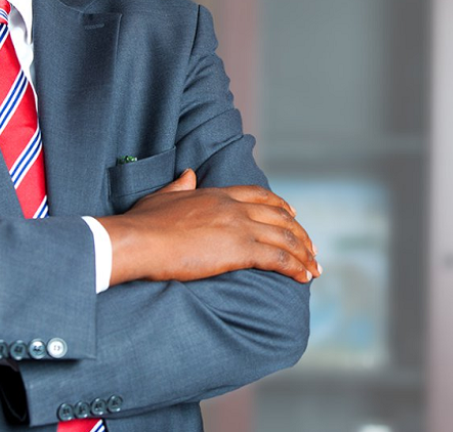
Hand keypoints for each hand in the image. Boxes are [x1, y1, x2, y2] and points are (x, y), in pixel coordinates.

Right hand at [98, 169, 319, 286]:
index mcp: (215, 194)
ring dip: (303, 254)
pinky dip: (295, 267)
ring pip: (284, 237)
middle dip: (300, 234)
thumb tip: (190, 175)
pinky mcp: (239, 250)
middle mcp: (232, 207)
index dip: (280, 205)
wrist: (139, 239)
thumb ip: (180, 186)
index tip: (294, 216)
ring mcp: (237, 227)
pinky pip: (277, 258)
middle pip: (279, 216)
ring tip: (314, 269)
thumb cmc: (143, 222)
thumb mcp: (162, 197)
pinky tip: (303, 277)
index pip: (258, 195)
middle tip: (311, 250)